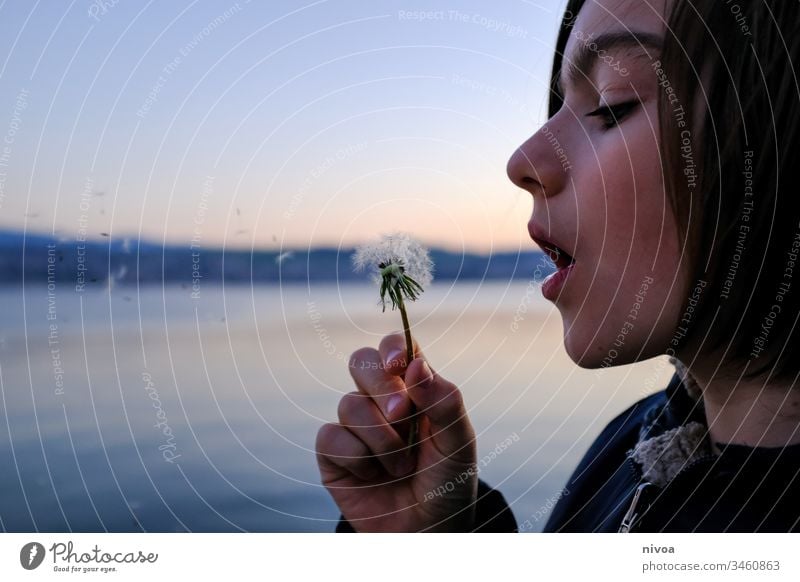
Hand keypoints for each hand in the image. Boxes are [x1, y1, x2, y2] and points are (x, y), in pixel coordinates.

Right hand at [316, 332, 477, 531]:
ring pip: (349, 403)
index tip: (399, 364)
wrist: (427, 534)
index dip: (392, 346)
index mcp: (414, 389)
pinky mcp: (333, 455)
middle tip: (403, 414)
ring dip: (381, 438)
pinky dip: (358, 457)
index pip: (396, 347)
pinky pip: (330, 436)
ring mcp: (355, 427)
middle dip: (382, 387)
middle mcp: (380, 402)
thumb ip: (444, 401)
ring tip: (401, 466)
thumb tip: (416, 365)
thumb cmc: (447, 484)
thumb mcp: (458, 442)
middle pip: (361, 361)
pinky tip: (374, 476)